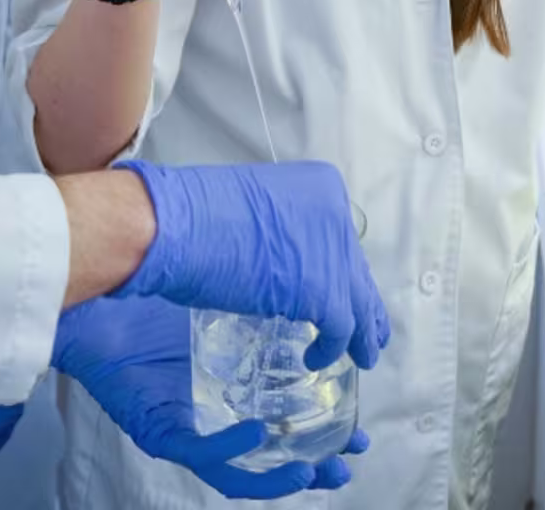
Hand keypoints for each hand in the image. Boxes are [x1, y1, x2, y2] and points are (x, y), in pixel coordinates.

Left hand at [52, 295, 367, 498]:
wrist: (90, 291)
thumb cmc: (147, 288)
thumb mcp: (217, 289)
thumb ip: (258, 290)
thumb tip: (312, 270)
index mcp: (226, 384)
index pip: (283, 413)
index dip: (323, 421)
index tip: (359, 418)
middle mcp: (208, 411)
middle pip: (269, 452)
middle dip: (314, 463)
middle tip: (351, 455)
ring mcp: (184, 425)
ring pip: (238, 471)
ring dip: (280, 475)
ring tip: (314, 468)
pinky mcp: (158, 429)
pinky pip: (199, 451)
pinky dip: (230, 449)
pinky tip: (255, 431)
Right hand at [115, 160, 388, 373]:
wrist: (175, 226)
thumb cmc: (192, 214)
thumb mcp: (248, 209)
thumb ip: (274, 229)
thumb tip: (275, 258)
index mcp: (319, 186)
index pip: (338, 236)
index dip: (338, 268)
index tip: (338, 289)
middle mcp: (336, 212)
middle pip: (355, 267)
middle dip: (361, 302)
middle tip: (369, 331)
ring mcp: (333, 251)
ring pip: (359, 300)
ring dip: (360, 333)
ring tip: (362, 355)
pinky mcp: (323, 290)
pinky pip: (341, 327)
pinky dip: (332, 348)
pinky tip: (316, 359)